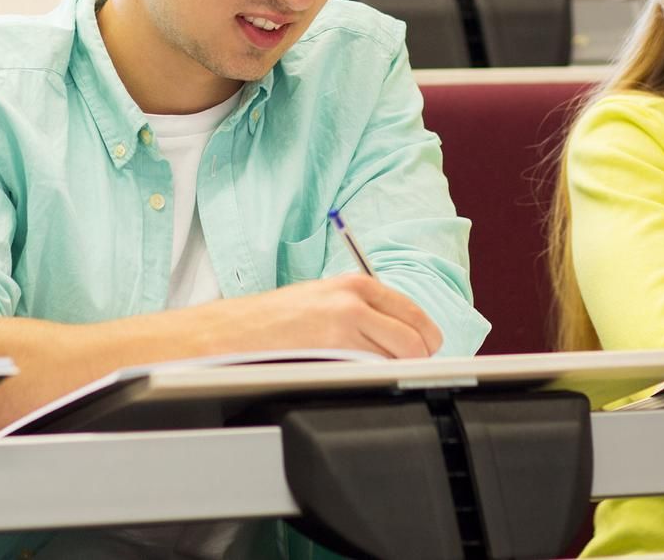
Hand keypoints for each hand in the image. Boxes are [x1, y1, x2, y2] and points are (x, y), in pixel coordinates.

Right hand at [201, 274, 442, 358]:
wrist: (237, 330)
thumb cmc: (276, 318)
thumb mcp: (325, 298)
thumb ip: (364, 309)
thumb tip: (403, 334)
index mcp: (356, 284)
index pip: (415, 314)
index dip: (425, 338)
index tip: (423, 351)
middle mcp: (355, 300)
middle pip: (417, 339)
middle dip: (416, 359)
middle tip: (401, 368)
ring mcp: (346, 325)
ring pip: (399, 359)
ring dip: (393, 371)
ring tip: (369, 372)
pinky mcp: (334, 349)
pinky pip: (374, 371)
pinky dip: (373, 378)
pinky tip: (354, 376)